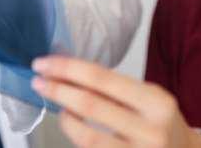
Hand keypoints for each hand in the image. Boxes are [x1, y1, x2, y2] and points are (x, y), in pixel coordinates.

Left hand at [31, 56, 200, 147]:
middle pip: (90, 105)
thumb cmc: (162, 124)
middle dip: (58, 90)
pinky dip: (76, 137)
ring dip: (64, 118)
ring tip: (56, 105)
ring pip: (87, 137)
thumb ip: (115, 89)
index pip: (102, 79)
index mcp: (157, 103)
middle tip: (38, 81)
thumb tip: (68, 73)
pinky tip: (71, 125)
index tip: (45, 63)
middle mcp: (150, 131)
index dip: (68, 69)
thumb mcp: (150, 99)